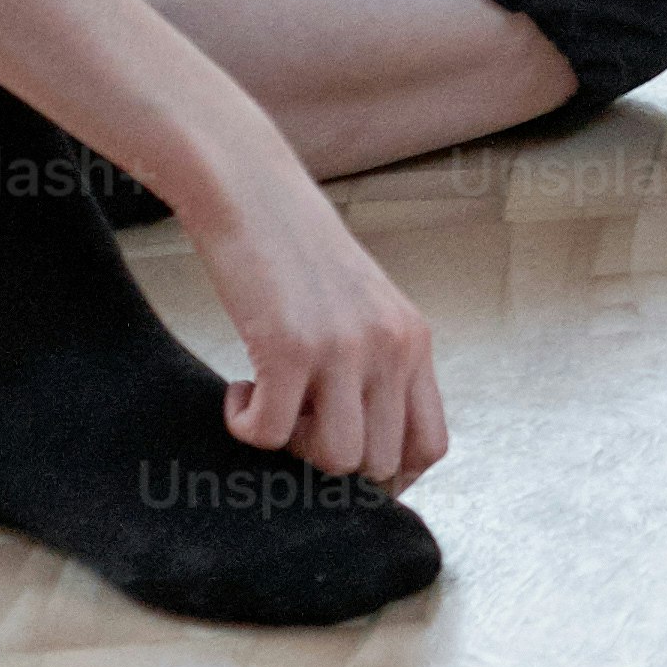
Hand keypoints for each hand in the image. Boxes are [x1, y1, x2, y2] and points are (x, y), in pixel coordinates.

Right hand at [176, 154, 450, 486]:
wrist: (251, 191)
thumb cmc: (295, 254)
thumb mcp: (361, 308)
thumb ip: (375, 365)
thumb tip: (361, 452)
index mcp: (414, 339)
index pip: (431, 444)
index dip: (387, 475)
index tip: (339, 465)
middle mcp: (392, 347)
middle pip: (380, 463)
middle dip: (328, 463)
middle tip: (292, 421)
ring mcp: (345, 348)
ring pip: (336, 459)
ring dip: (290, 451)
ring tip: (269, 403)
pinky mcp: (290, 347)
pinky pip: (270, 434)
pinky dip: (244, 427)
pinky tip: (235, 390)